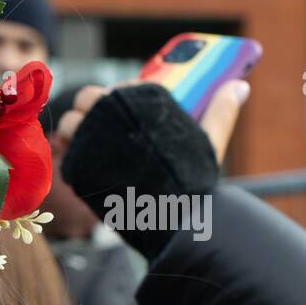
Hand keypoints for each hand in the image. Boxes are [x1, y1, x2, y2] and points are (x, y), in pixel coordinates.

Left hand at [56, 79, 250, 165]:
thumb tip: (240, 86)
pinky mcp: (79, 167)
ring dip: (73, 132)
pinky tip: (82, 164)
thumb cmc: (194, 179)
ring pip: (68, 124)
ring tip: (86, 145)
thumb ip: (222, 110)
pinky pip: (65, 154)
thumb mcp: (212, 139)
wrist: (174, 218)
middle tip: (98, 128)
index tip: (118, 113)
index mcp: (142, 100)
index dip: (114, 98)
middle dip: (88, 111)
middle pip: (85, 98)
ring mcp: (91, 139)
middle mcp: (112, 114)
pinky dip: (70, 157)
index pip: (117, 86)